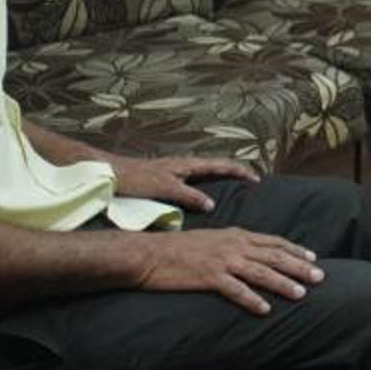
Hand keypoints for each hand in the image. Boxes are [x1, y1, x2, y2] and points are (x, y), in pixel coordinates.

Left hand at [114, 154, 260, 210]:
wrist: (113, 173)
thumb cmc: (138, 179)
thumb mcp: (167, 189)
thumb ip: (190, 196)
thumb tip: (212, 205)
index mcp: (190, 164)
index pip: (223, 164)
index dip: (242, 171)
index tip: (258, 181)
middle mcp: (187, 164)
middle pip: (219, 166)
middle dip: (237, 173)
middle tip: (252, 185)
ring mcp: (178, 169)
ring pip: (208, 172)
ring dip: (224, 178)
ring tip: (236, 190)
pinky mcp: (170, 176)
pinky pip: (197, 178)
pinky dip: (209, 183)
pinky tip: (206, 195)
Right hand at [133, 226, 325, 314]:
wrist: (148, 253)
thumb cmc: (177, 248)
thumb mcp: (211, 239)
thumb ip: (232, 244)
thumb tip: (249, 252)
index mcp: (235, 235)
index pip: (273, 242)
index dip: (295, 250)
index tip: (313, 257)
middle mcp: (233, 246)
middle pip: (274, 256)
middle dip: (299, 266)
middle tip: (321, 276)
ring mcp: (222, 261)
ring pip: (261, 272)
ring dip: (283, 284)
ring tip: (302, 294)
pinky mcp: (208, 277)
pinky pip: (235, 290)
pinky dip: (252, 300)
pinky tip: (265, 309)